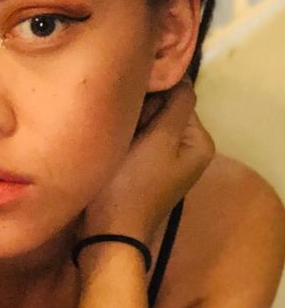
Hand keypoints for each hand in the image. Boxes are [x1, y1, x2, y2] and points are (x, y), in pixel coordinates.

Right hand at [76, 78, 215, 248]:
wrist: (108, 231)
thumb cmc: (133, 183)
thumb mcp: (159, 140)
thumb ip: (175, 105)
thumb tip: (180, 76)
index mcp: (199, 142)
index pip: (181, 95)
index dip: (155, 94)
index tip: (134, 105)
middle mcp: (188, 150)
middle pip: (164, 109)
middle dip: (142, 110)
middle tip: (123, 125)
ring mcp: (167, 160)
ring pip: (148, 122)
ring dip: (131, 122)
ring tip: (116, 134)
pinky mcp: (146, 167)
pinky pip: (138, 139)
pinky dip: (126, 137)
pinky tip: (114, 145)